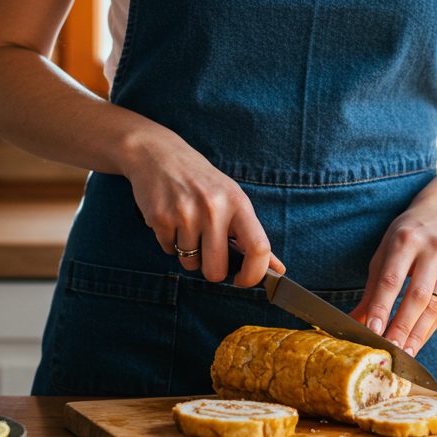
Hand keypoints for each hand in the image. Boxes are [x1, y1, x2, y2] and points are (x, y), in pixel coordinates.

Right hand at [121, 132, 283, 286]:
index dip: (253, 275)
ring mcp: (185, 213)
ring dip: (188, 254)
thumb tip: (278, 270)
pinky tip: (172, 220)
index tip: (242, 280)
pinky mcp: (160, 217)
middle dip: (212, 271)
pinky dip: (170, 243)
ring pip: (189, 264)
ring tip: (187, 226)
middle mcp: (214, 208)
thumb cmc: (202, 181)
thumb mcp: (233, 200)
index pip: (258, 249)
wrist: (159, 155)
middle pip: (217, 270)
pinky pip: (168, 251)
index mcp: (238, 203)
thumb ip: (253, 236)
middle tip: (208, 252)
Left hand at [350, 206, 436, 356]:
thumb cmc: (409, 234)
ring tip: (404, 355)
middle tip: (388, 350)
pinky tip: (417, 343)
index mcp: (407, 239)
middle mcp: (433, 250)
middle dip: (402, 326)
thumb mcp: (385, 250)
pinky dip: (429, 328)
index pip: (392, 279)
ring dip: (417, 334)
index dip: (381, 306)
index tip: (371, 329)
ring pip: (435, 306)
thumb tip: (355, 320)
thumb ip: (372, 287)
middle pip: (417, 296)